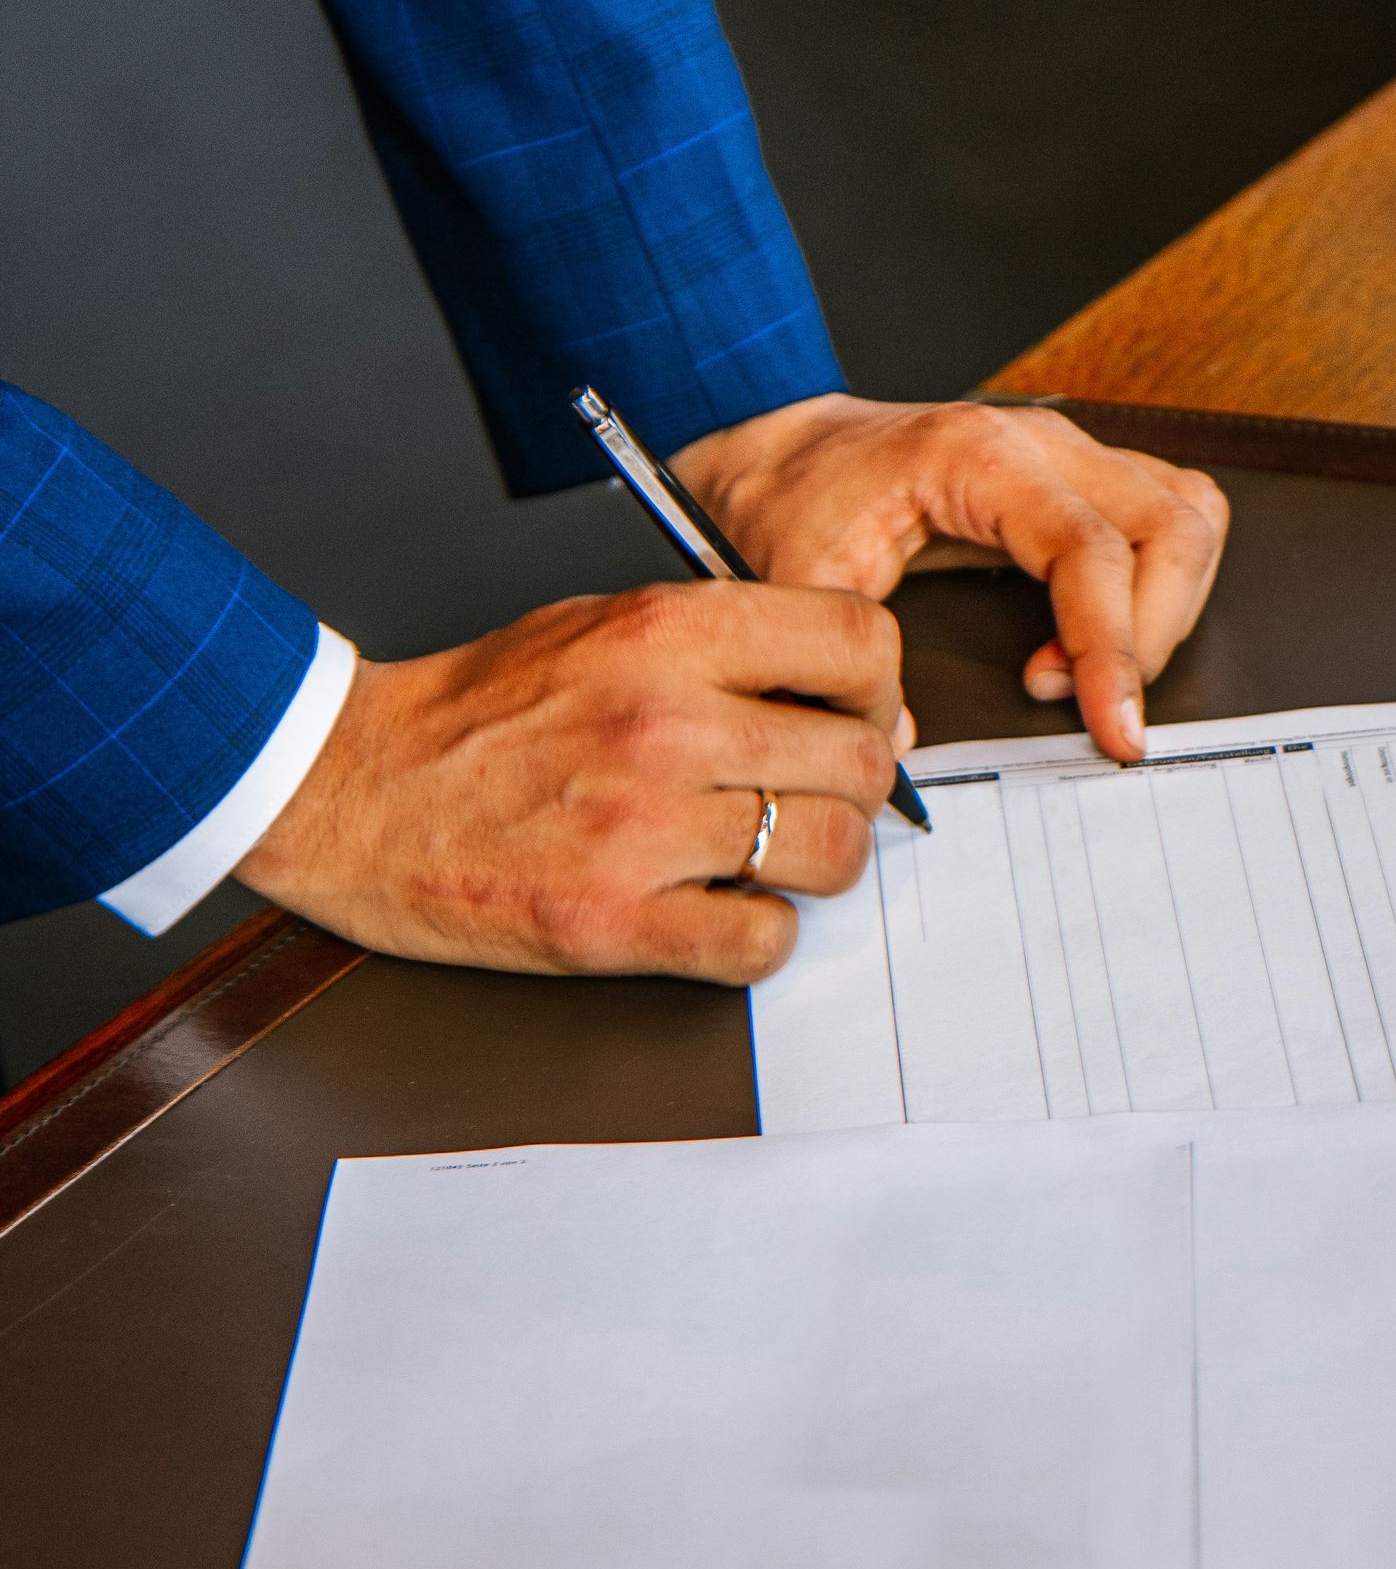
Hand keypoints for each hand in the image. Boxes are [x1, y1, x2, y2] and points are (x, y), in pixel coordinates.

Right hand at [237, 582, 903, 980]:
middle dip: (854, 785)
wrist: (346, 788)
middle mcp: (664, 725)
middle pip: (861, 760)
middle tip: (811, 797)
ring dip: (817, 863)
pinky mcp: (611, 922)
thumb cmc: (475, 711)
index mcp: (664, 633)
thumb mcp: (601, 625)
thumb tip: (848, 696)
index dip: (877, 687)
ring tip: (765, 855)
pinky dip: (758, 935)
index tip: (853, 714)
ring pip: (831, 855)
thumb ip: (721, 647)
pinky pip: (762, 943)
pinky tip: (718, 909)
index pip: (858, 642)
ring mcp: (640, 829)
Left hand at [671, 395, 1228, 760]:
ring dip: (1166, 608)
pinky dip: (1159, 585)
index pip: (1091, 549)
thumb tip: (903, 741)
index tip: (1115, 728)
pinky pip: (1168, 512)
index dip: (1114, 648)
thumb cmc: (793, 502)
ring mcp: (1068, 452)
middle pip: (1171, 526)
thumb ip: (844, 661)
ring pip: (1188, 513)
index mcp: (978, 456)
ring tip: (1090, 675)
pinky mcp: (1077, 475)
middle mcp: (1040, 441)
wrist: (782, 454)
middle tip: (1095, 710)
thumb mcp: (798, 582)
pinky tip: (1091, 640)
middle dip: (1151, 637)